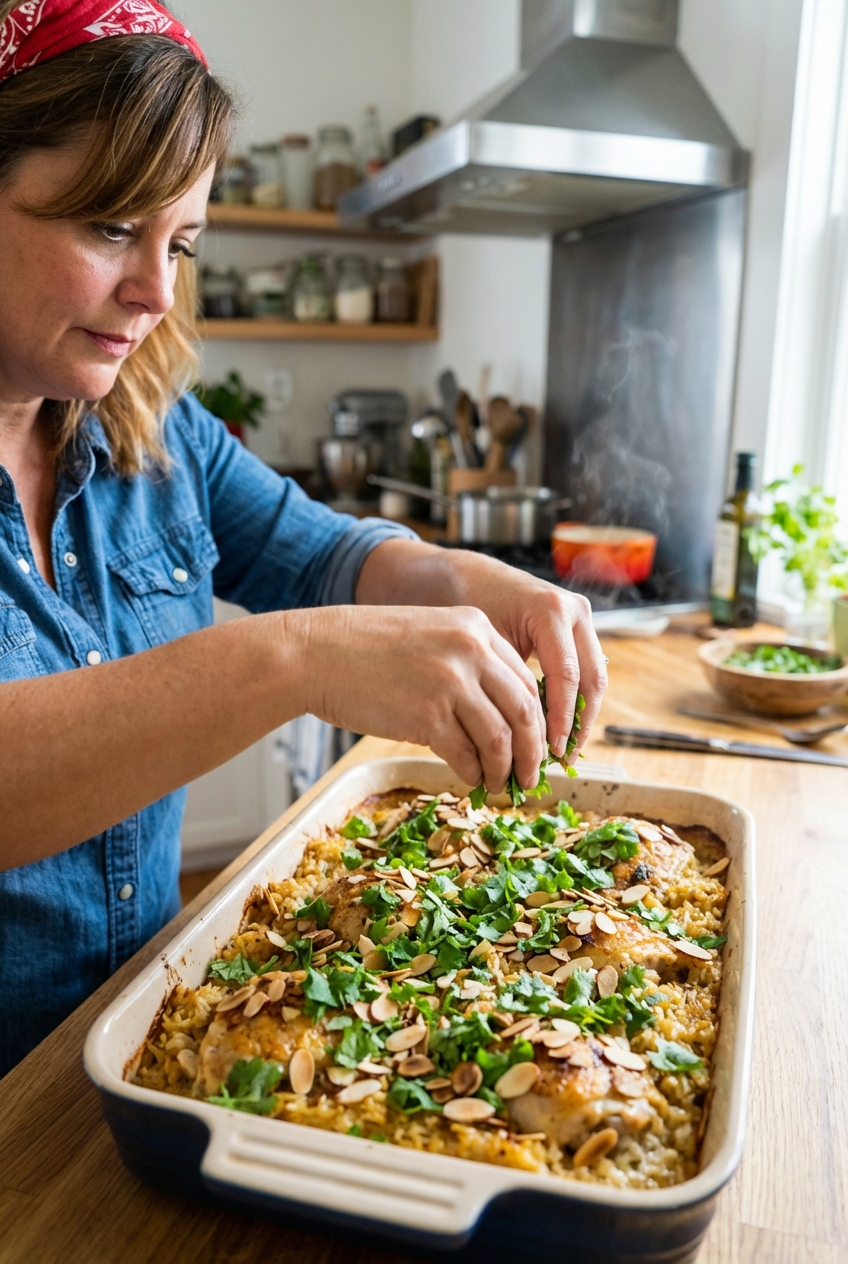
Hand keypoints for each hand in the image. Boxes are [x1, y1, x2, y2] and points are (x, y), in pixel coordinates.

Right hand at [356, 541, 607, 763]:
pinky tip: (469, 779)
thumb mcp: (429, 638)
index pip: (526, 681)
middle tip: (530, 777)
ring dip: (504, 770)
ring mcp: (451, 682)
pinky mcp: (428, 714)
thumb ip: (467, 666)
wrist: (315, 653)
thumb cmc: (365, 650)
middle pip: (526, 711)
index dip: (537, 721)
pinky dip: (473, 773)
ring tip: (499, 785)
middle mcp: (471, 650)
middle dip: (533, 752)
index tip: (536, 745)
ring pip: (502, 738)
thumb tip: (501, 720)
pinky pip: (466, 754)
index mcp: (476, 627)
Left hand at [458, 559, 607, 758]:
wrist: (471, 578)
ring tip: (566, 749)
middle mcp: (575, 611)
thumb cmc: (471, 608)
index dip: (562, 719)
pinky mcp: (579, 628)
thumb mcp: (488, 644)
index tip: (553, 752)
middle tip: (564, 758)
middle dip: (580, 723)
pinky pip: (586, 670)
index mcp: (551, 611)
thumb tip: (522, 738)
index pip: (567, 676)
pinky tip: (562, 727)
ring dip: (582, 715)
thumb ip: (510, 682)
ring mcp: (582, 617)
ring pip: (595, 677)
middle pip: (592, 679)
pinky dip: (576, 700)